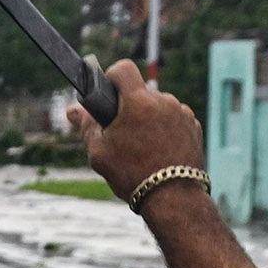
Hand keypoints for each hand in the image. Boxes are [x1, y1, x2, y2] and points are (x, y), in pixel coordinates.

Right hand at [68, 60, 203, 207]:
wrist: (174, 200)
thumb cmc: (133, 175)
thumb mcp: (100, 152)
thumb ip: (86, 126)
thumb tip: (72, 111)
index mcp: (139, 101)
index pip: (124, 68)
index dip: (112, 77)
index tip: (109, 94)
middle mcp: (164, 101)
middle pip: (141, 91)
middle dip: (130, 106)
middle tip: (123, 132)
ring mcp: (182, 113)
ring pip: (159, 106)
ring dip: (149, 118)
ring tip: (143, 147)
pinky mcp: (194, 127)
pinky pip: (174, 119)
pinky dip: (166, 129)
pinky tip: (160, 151)